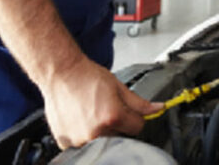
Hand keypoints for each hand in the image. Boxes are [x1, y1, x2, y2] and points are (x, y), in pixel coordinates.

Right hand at [40, 56, 162, 149]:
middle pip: (119, 135)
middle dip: (117, 123)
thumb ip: (139, 103)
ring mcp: (79, 140)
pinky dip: (84, 134)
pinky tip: (81, 118)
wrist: (61, 73)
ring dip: (100, 130)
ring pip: (101, 141)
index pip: (137, 127)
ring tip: (92, 112)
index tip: (129, 111)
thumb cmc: (87, 77)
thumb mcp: (119, 86)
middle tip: (105, 108)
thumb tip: (157, 108)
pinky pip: (82, 144)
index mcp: (112, 117)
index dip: (135, 117)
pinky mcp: (66, 143)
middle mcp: (95, 133)